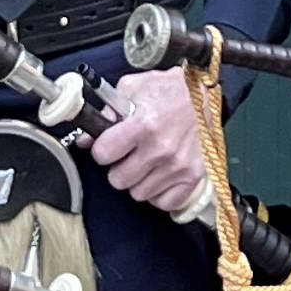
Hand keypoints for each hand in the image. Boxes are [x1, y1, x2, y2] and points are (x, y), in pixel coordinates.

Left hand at [89, 65, 210, 217]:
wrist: (204, 94)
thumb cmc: (166, 90)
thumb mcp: (132, 88)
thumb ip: (106, 113)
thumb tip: (86, 140)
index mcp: (143, 124)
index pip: (103, 154)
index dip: (102, 149)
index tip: (109, 144)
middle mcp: (160, 149)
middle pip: (118, 180)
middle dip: (118, 167)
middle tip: (129, 155)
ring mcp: (178, 166)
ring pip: (139, 193)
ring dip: (139, 180)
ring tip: (147, 162)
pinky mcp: (192, 177)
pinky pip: (163, 202)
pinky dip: (159, 192)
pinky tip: (161, 174)